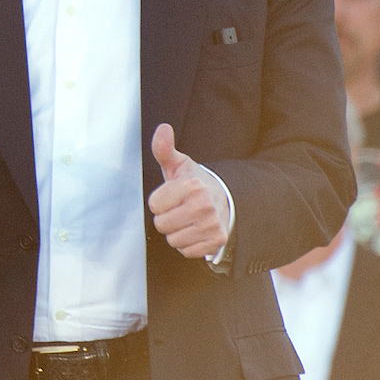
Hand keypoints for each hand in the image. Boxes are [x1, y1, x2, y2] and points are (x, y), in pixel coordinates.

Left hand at [148, 123, 231, 260]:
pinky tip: (196, 231)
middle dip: (166, 217)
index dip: (160, 201)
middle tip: (179, 208)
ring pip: (172, 240)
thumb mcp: (179, 165)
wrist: (226, 201)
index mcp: (192, 185)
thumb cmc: (195, 184)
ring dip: (176, 232)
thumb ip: (164, 149)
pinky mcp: (216, 241)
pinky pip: (186, 251)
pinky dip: (188, 244)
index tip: (172, 196)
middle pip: (161, 224)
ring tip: (188, 219)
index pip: (154, 205)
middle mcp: (204, 205)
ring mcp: (212, 225)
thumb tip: (163, 128)